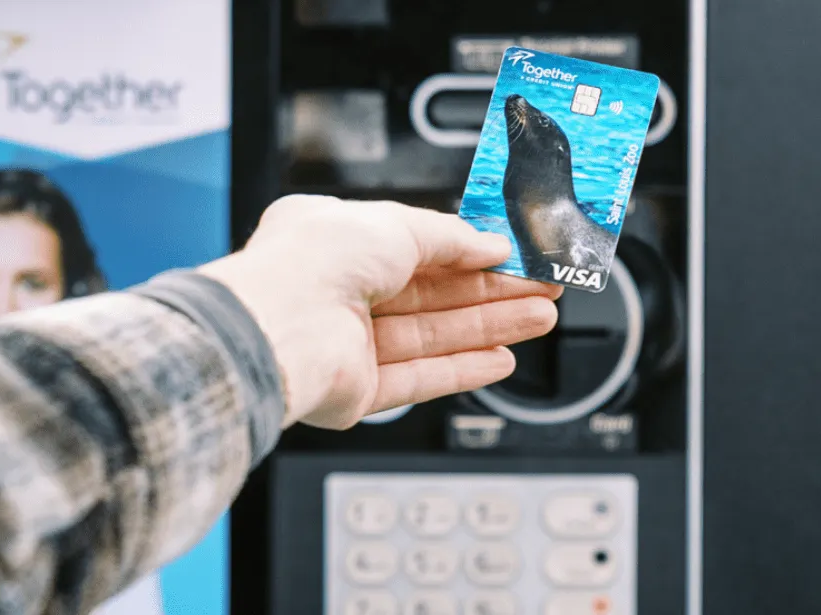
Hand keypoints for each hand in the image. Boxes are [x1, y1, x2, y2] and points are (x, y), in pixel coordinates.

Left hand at [198, 195, 563, 428]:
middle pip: (427, 294)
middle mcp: (333, 290)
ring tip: (540, 318)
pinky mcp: (353, 390)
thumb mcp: (396, 224)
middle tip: (541, 288)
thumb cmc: (313, 262)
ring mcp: (343, 343)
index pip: (409, 245)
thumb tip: (489, 245)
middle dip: (489, 292)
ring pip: (429, 335)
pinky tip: (501, 359)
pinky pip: (417, 377)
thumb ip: (449, 237)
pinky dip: (460, 368)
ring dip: (487, 327)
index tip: (509, 255)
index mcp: (329, 238)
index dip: (463, 251)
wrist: (279, 327)